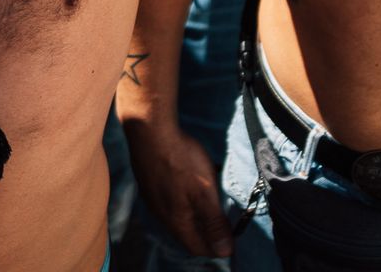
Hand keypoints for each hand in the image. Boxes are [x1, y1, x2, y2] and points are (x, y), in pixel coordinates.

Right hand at [125, 118, 233, 258]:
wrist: (149, 129)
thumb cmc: (180, 160)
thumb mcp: (204, 192)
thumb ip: (214, 222)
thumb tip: (225, 252)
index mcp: (175, 220)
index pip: (196, 247)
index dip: (215, 247)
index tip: (231, 238)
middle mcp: (160, 213)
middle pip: (186, 232)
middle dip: (206, 230)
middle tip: (224, 219)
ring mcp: (152, 196)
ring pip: (177, 214)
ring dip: (195, 212)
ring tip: (210, 197)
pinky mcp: (148, 180)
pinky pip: (169, 198)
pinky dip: (184, 196)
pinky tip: (189, 180)